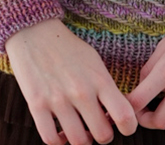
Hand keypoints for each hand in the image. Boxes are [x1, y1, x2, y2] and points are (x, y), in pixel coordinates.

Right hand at [5, 18, 137, 144]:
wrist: (35, 32)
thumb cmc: (69, 49)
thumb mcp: (94, 62)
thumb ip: (106, 88)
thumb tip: (117, 116)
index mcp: (99, 79)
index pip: (124, 116)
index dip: (129, 128)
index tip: (124, 126)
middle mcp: (81, 91)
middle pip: (103, 135)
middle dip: (103, 135)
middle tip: (98, 127)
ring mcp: (58, 99)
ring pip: (78, 142)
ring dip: (82, 140)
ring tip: (80, 131)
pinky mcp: (37, 105)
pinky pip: (51, 140)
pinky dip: (58, 142)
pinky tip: (61, 132)